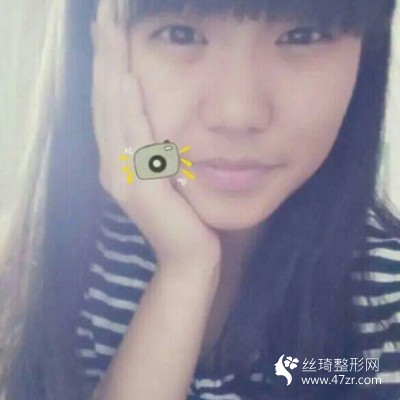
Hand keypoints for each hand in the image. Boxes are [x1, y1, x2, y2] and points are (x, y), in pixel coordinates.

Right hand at [91, 0, 220, 273]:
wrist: (189, 257)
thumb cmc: (184, 219)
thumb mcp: (168, 178)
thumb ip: (157, 154)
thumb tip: (158, 129)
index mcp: (119, 164)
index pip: (110, 108)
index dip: (106, 70)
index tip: (108, 35)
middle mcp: (112, 166)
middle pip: (104, 103)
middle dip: (103, 60)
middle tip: (102, 18)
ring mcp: (122, 176)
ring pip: (113, 113)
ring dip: (110, 71)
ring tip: (107, 33)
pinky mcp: (139, 186)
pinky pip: (133, 137)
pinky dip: (127, 105)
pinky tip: (125, 77)